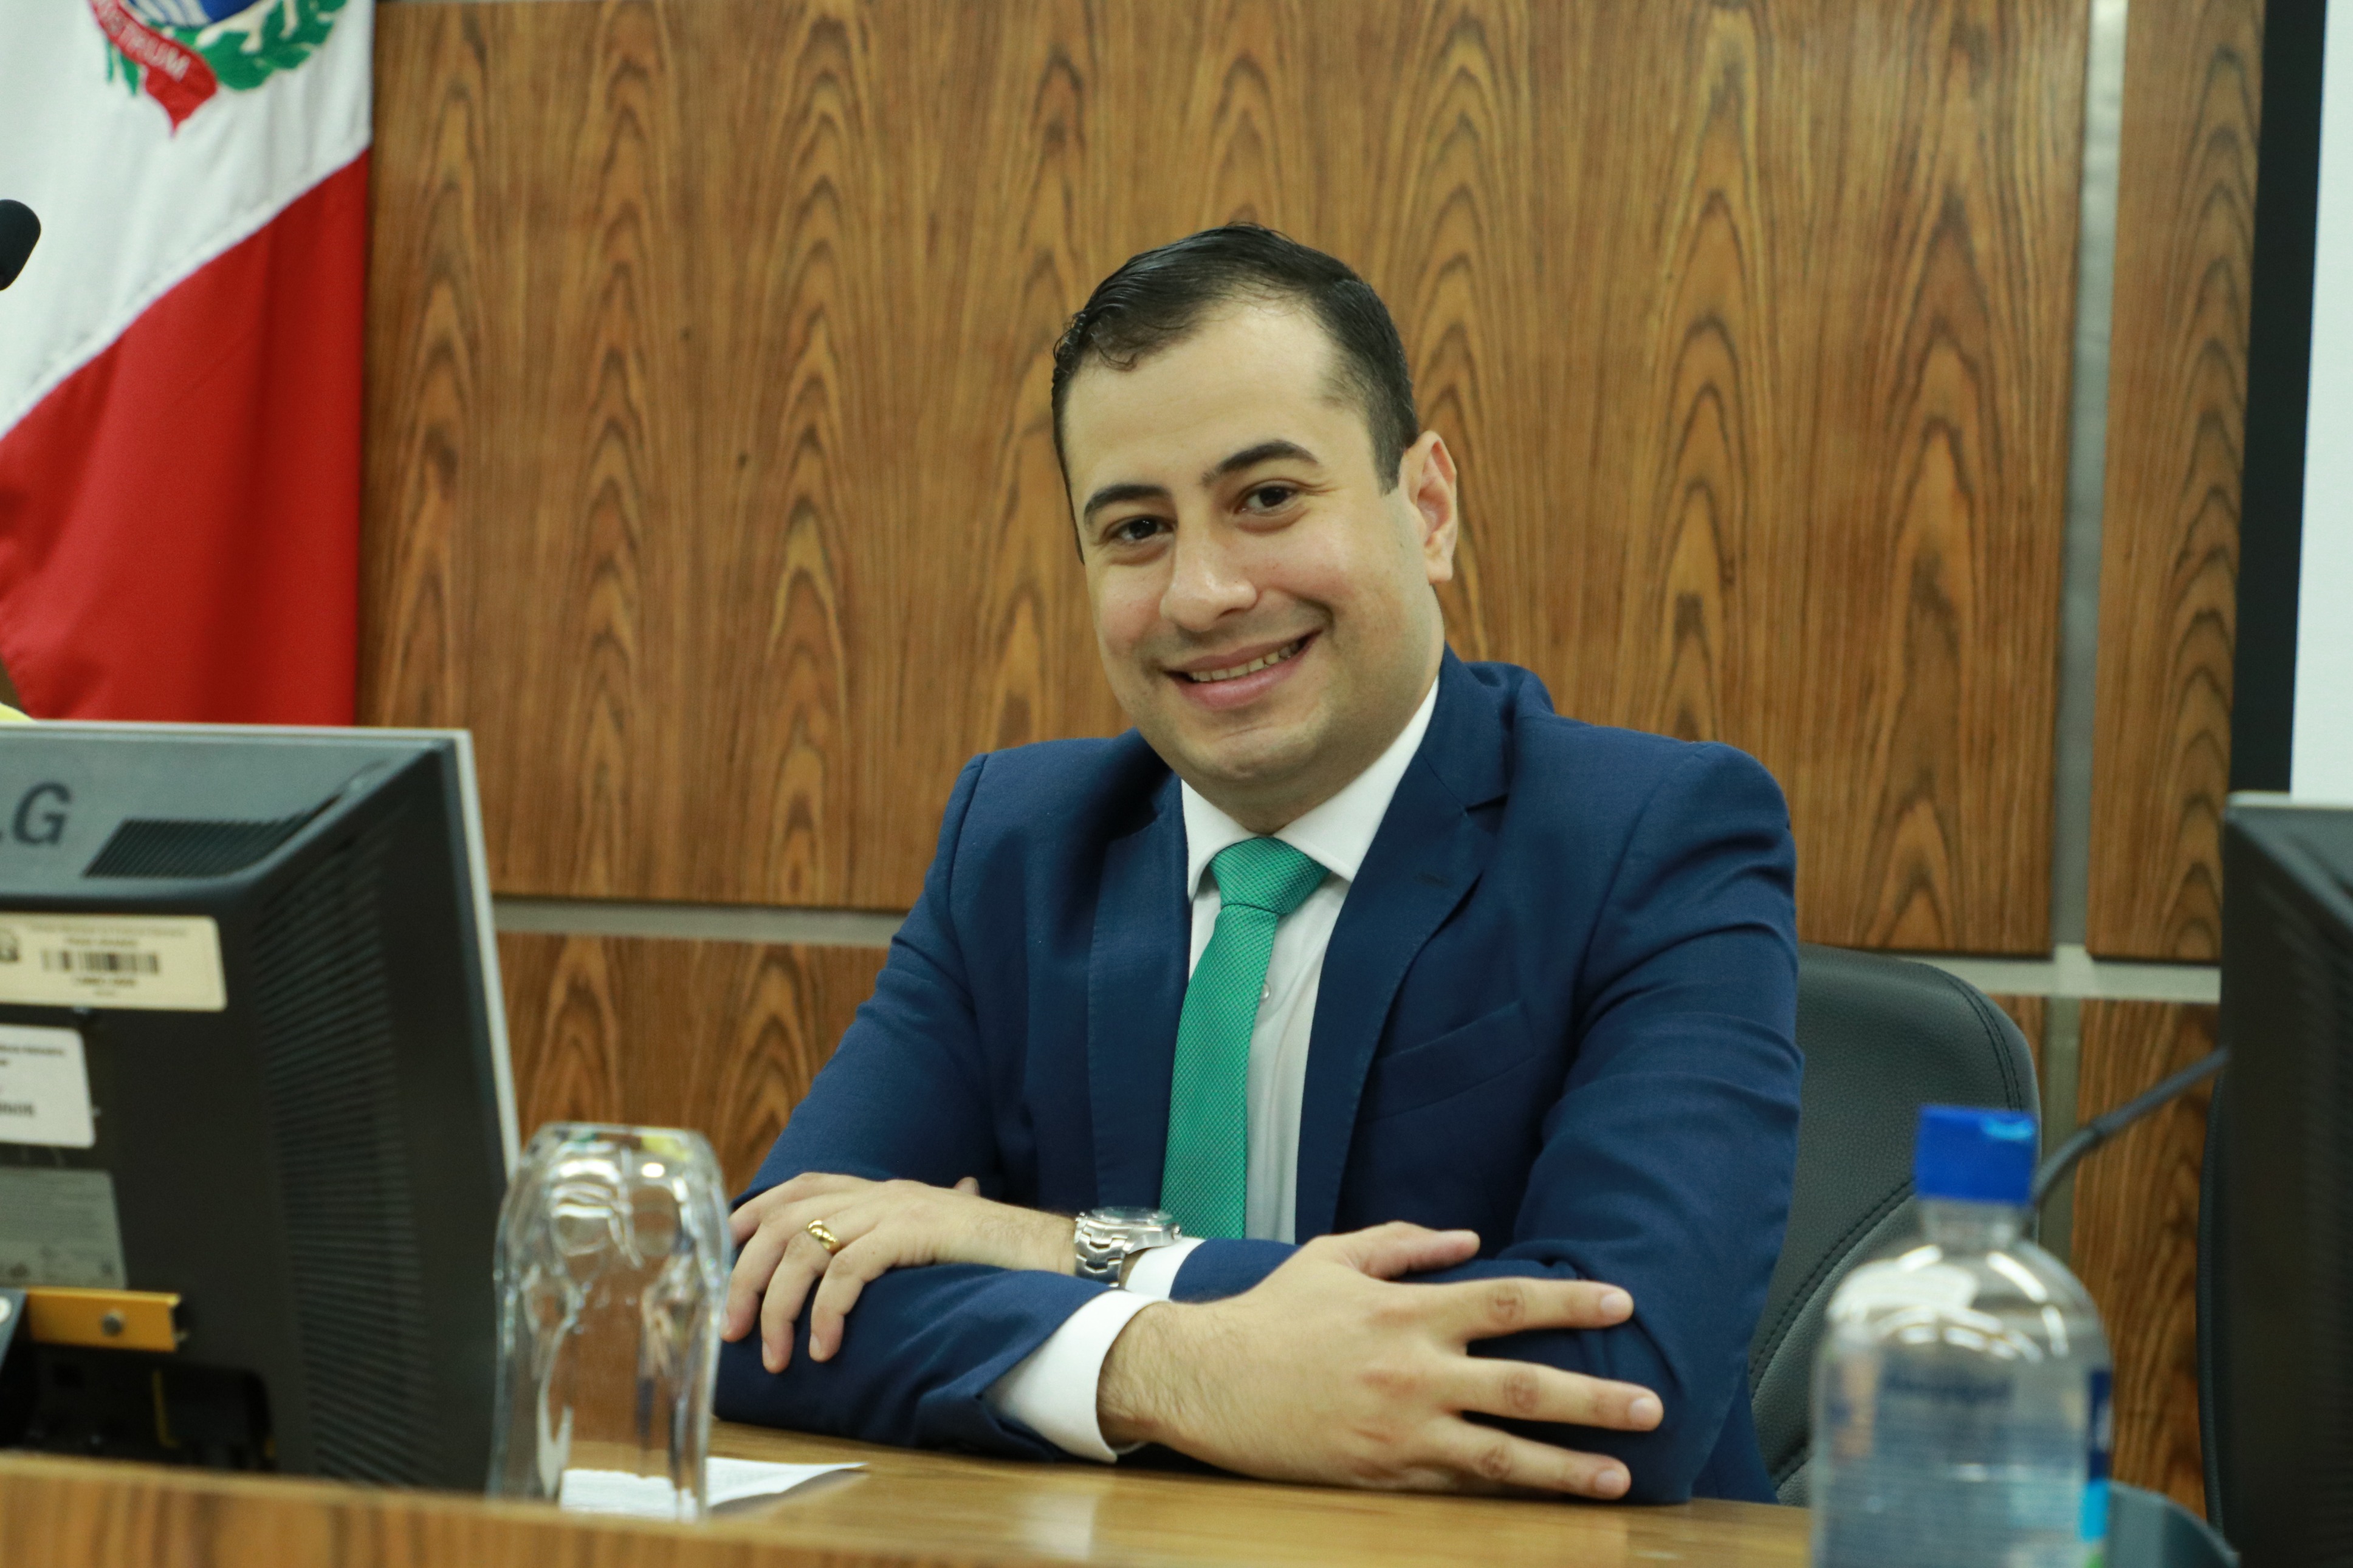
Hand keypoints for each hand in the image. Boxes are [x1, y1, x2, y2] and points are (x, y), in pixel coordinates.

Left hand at [723, 1173, 1073, 1370]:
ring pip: (808, 1246)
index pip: (802, 1186)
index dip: (755, 1213)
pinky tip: (824, 1348)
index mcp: (885, 1190)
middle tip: (733, 1330)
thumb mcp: (935, 1244)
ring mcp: (899, 1207)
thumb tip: (866, 1273)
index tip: (722, 1253)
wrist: (1056, 1252)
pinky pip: (851, 1269)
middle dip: (746, 1275)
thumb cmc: (997, 1258)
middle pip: (786, 1221)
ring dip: (779, 1305)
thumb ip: (901, 1244)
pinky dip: (826, 1310)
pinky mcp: (916, 1231)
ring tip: (774, 1356)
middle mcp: (884, 1191)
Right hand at [1096, 1221, 1658, 1497]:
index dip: (1568, 1302)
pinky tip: (1546, 1500)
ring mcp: (1401, 1429)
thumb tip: (1469, 1239)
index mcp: (1406, 1310)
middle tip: (1653, 1407)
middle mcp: (1413, 1371)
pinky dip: (1506, 1493)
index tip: (1622, 1304)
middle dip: (1594, 1397)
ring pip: (1501, 1454)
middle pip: (1523, 1385)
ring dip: (1567, 1466)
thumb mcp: (1333, 1256)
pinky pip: (1456, 1484)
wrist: (1207, 1380)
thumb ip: (1404, 1242)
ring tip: (1622, 1476)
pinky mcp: (1383, 1472)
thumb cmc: (1273, 1314)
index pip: (1506, 1301)